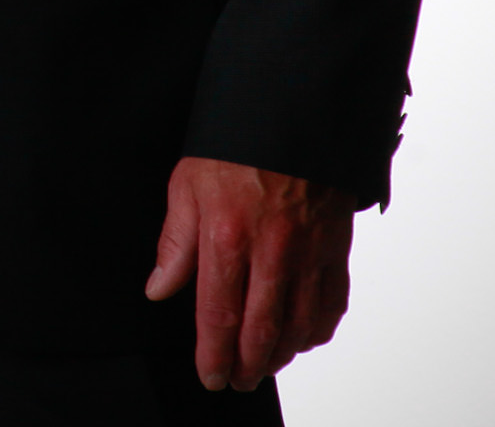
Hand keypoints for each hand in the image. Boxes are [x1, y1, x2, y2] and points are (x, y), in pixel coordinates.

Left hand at [143, 155, 355, 391]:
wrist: (290, 113)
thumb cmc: (232, 146)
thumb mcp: (186, 187)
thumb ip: (175, 243)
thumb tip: (159, 289)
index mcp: (227, 236)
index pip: (218, 313)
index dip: (214, 353)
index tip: (210, 376)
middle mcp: (272, 251)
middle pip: (262, 328)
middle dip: (248, 364)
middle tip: (238, 381)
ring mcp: (309, 252)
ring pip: (300, 323)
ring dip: (282, 353)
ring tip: (265, 365)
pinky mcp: (336, 248)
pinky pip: (331, 302)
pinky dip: (318, 328)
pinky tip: (303, 337)